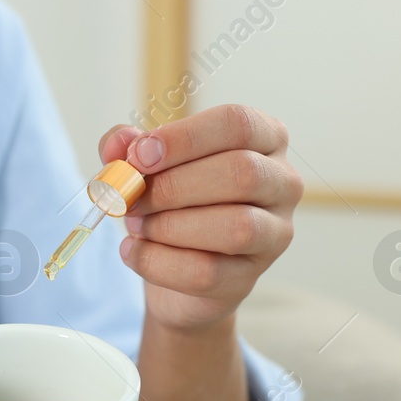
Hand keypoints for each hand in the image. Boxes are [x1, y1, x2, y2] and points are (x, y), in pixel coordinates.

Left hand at [98, 104, 302, 332]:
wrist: (175, 271)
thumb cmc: (170, 203)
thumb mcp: (147, 166)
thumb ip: (128, 147)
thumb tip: (118, 143)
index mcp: (264, 139)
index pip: (238, 124)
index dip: (185, 138)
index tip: (139, 155)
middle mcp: (282, 182)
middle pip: (241, 173)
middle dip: (173, 187)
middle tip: (131, 198)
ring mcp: (274, 233)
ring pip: (235, 227)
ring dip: (170, 227)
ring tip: (138, 225)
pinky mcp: (249, 277)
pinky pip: (207, 273)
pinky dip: (157, 263)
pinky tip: (132, 251)